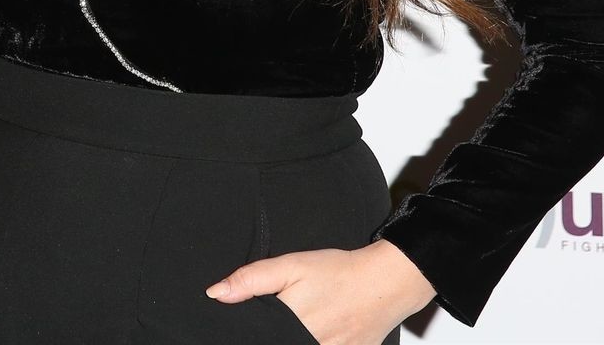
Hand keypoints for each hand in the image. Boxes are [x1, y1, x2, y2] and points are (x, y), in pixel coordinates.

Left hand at [204, 239, 435, 344]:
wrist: (387, 282)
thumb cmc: (339, 271)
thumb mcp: (291, 266)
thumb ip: (252, 280)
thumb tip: (216, 293)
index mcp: (291, 325)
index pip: (258, 337)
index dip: (249, 334)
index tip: (243, 329)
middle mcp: (310, 343)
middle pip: (279, 342)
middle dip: (272, 334)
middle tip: (285, 316)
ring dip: (293, 338)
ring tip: (303, 322)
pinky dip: (320, 343)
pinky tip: (321, 330)